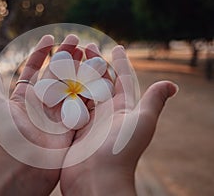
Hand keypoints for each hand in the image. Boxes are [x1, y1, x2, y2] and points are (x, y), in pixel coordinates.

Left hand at [0, 34, 82, 195]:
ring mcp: (60, 112)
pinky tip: (98, 75)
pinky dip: (91, 89)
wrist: (23, 167)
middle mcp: (44, 103)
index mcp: (27, 97)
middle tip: (77, 40)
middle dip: (67, 56)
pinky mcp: (73, 123)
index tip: (50, 38)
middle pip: (58, 73)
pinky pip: (84, 103)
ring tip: (91, 53)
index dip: (41, 53)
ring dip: (81, 69)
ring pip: (72, 85)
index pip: (35, 69)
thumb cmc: (6, 137)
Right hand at [60, 45, 177, 194]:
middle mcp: (105, 113)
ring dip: (77, 73)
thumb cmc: (121, 151)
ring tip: (70, 57)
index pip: (122, 79)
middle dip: (94, 63)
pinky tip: (55, 80)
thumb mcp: (141, 122)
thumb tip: (171, 84)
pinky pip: (67, 105)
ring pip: (82, 90)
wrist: (97, 180)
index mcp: (122, 108)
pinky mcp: (71, 128)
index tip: (117, 47)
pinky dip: (62, 91)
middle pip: (99, 81)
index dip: (121, 63)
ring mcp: (87, 121)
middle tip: (87, 46)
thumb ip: (153, 102)